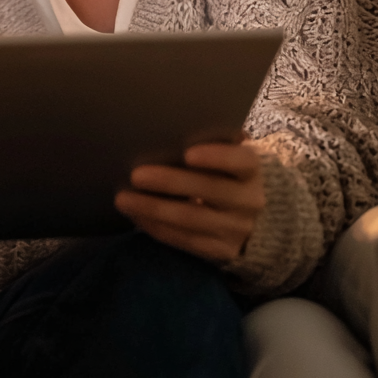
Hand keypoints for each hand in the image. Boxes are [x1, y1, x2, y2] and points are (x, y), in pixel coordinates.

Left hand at [114, 140, 264, 261]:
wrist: (254, 217)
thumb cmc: (224, 172)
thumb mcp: (227, 155)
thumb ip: (210, 142)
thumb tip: (168, 125)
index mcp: (252, 170)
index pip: (240, 161)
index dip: (216, 157)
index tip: (188, 153)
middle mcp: (250, 200)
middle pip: (209, 189)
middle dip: (170, 182)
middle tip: (136, 175)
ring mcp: (237, 229)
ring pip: (192, 219)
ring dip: (154, 209)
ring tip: (123, 199)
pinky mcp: (222, 251)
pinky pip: (186, 241)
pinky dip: (157, 228)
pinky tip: (136, 216)